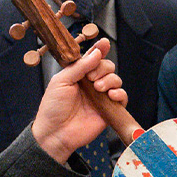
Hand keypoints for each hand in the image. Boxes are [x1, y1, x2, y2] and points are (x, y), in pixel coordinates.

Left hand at [32, 39, 126, 162]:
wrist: (55, 133)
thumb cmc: (53, 108)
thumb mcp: (62, 81)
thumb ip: (80, 66)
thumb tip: (97, 53)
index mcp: (78, 75)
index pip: (92, 59)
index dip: (100, 50)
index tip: (105, 43)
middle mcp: (91, 84)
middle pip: (107, 67)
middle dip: (102, 68)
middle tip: (91, 78)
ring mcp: (101, 97)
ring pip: (116, 80)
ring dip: (110, 80)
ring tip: (98, 88)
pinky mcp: (108, 110)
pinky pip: (122, 97)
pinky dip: (120, 93)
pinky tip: (111, 95)